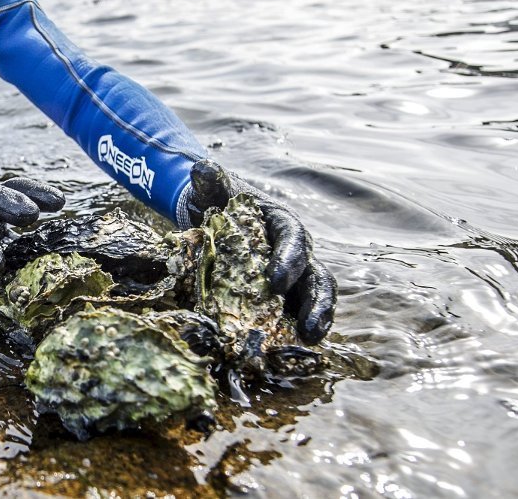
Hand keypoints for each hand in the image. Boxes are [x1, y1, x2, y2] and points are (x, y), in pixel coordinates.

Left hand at [186, 160, 336, 343]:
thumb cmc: (218, 204)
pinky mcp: (286, 296)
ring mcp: (294, 276)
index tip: (275, 281)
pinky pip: (296, 313)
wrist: (215, 218)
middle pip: (315, 276)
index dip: (288, 261)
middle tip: (308, 327)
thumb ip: (211, 181)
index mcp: (283, 225)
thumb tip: (202, 167)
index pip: (293, 241)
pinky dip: (296, 330)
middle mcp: (296, 252)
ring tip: (310, 342)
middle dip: (316, 302)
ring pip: (315, 297)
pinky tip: (291, 350)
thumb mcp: (214, 191)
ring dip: (316, 319)